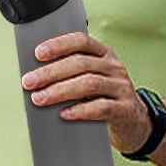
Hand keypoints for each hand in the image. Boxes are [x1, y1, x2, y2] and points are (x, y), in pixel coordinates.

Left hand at [21, 32, 151, 154]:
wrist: (136, 124)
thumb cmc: (107, 99)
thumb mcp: (93, 80)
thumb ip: (72, 74)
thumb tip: (36, 77)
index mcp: (104, 55)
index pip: (81, 41)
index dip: (59, 45)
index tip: (38, 53)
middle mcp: (114, 68)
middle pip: (80, 63)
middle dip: (51, 72)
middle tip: (29, 82)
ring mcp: (121, 88)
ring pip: (89, 84)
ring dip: (59, 91)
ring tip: (40, 98)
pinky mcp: (124, 109)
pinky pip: (101, 107)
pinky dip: (80, 110)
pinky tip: (64, 114)